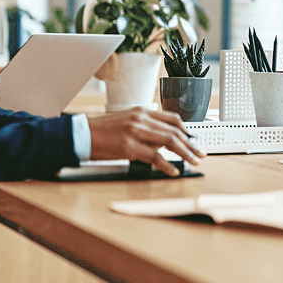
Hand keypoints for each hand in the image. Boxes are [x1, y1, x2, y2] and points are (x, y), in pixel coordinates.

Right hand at [88, 109, 203, 175]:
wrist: (81, 134)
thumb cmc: (102, 130)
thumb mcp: (127, 122)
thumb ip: (145, 128)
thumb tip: (163, 142)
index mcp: (142, 111)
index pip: (173, 118)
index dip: (187, 130)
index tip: (195, 139)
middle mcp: (141, 119)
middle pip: (175, 131)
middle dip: (191, 144)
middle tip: (201, 153)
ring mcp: (136, 132)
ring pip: (169, 142)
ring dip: (185, 153)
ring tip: (193, 162)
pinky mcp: (129, 147)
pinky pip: (154, 157)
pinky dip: (167, 165)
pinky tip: (174, 171)